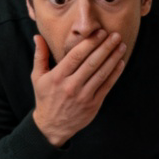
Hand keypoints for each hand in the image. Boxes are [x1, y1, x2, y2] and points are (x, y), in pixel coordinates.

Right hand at [31, 31, 126, 145]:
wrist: (52, 126)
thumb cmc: (45, 98)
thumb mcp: (37, 77)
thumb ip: (39, 56)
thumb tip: (37, 37)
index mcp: (58, 77)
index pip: (76, 56)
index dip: (90, 43)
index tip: (100, 32)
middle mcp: (71, 86)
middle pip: (91, 62)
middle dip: (105, 47)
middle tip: (116, 35)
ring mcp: (83, 96)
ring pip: (101, 73)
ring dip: (113, 58)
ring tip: (121, 46)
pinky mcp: (93, 105)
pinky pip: (106, 86)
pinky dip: (114, 74)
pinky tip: (120, 63)